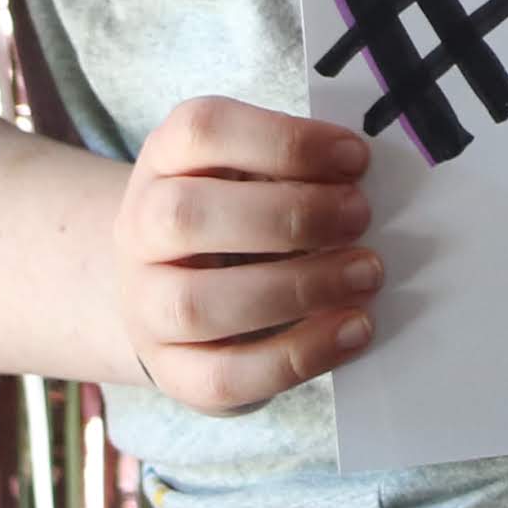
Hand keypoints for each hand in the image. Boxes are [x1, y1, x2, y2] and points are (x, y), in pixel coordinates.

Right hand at [110, 97, 379, 413]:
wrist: (174, 289)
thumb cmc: (239, 212)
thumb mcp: (255, 170)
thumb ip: (300, 168)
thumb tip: (368, 184)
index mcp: (166, 158)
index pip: (203, 131)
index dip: (284, 142)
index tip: (356, 159)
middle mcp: (140, 228)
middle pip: (186, 218)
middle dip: (289, 217)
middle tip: (361, 217)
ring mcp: (145, 305)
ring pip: (197, 304)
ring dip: (296, 289)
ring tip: (368, 274)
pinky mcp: (171, 370)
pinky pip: (221, 377)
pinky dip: (297, 357)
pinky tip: (354, 330)